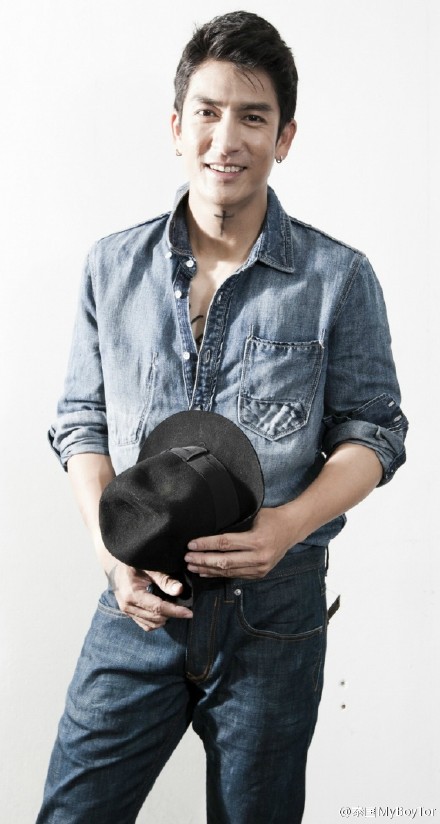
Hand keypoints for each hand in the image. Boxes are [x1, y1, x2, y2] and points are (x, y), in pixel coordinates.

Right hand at [107, 563, 192, 631]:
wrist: (115, 565)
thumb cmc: (134, 563)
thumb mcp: (149, 568)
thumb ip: (164, 579)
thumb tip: (180, 590)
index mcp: (133, 594)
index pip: (158, 608)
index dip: (175, 611)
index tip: (189, 613)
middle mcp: (128, 606)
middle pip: (155, 618)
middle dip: (172, 615)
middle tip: (185, 609)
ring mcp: (127, 611)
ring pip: (151, 625)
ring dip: (164, 619)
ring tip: (174, 609)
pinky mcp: (128, 613)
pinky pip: (144, 624)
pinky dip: (156, 621)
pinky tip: (163, 612)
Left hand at [184, 507, 298, 579]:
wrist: (293, 528)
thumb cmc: (271, 517)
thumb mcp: (254, 515)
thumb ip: (236, 524)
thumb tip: (210, 528)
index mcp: (257, 540)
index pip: (225, 543)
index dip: (206, 544)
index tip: (191, 544)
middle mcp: (259, 557)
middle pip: (224, 561)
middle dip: (202, 560)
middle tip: (187, 558)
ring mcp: (260, 568)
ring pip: (228, 572)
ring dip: (208, 569)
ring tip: (192, 566)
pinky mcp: (260, 574)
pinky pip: (235, 575)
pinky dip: (219, 574)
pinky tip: (206, 572)